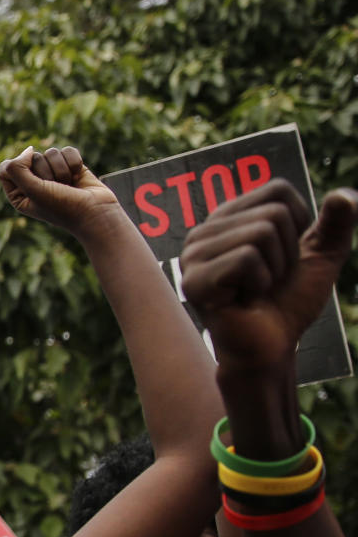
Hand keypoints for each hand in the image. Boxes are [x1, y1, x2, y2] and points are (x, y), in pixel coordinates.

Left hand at [0, 146, 122, 237]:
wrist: (95, 212)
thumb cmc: (62, 207)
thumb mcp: (32, 190)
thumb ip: (17, 169)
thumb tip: (28, 150)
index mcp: (18, 193)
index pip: (7, 168)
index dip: (19, 167)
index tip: (33, 178)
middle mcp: (34, 183)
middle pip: (31, 158)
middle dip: (46, 172)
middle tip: (56, 189)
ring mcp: (54, 173)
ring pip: (51, 152)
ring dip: (62, 169)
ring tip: (68, 185)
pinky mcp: (71, 166)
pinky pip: (68, 151)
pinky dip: (74, 163)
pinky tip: (78, 177)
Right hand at [183, 180, 357, 378]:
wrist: (273, 347)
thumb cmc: (290, 302)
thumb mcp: (321, 256)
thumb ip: (336, 223)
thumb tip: (344, 194)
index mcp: (228, 218)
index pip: (277, 189)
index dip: (299, 223)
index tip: (284, 255)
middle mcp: (204, 231)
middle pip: (273, 212)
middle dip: (288, 251)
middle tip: (270, 280)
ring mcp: (193, 255)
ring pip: (261, 233)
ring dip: (275, 269)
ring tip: (257, 290)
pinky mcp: (193, 279)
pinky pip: (247, 259)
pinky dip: (260, 283)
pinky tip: (245, 300)